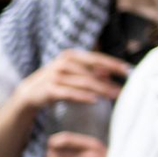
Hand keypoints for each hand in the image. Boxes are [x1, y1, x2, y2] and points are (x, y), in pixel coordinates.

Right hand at [15, 50, 130, 115]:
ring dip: (100, 89)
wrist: (29, 94)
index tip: (128, 71)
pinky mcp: (49, 89)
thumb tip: (109, 73)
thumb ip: (88, 72)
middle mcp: (63, 63)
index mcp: (70, 55)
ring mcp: (55, 76)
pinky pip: (69, 93)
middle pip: (92, 72)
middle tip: (123, 90)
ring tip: (113, 96)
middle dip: (109, 81)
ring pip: (83, 82)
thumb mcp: (72, 74)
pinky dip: (83, 96)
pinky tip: (95, 101)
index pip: (96, 58)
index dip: (113, 64)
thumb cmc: (55, 83)